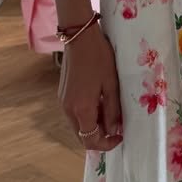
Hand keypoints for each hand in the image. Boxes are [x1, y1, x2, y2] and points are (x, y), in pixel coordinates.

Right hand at [59, 22, 123, 152]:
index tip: (120, 136)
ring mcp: (62, 102)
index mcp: (81, 109)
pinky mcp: (62, 95)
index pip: (90, 141)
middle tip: (116, 124)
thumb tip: (113, 130)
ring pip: (78, 126)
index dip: (106, 144)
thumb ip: (112, 111)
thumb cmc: (99, 58)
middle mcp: (68, 110)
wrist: (79, 37)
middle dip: (99, 136)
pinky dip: (86, 115)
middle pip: (82, 136)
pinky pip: (74, 114)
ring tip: (109, 110)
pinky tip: (98, 101)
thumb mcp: (111, 85)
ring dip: (93, 125)